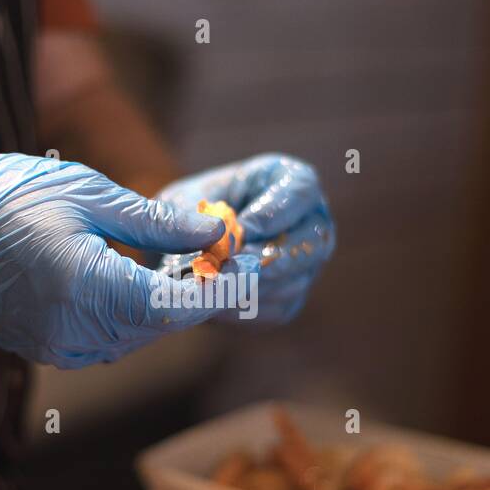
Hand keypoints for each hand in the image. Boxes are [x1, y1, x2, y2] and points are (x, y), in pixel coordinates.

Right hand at [0, 151, 257, 367]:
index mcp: (93, 290)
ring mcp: (56, 346)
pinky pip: (102, 340)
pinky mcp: (42, 348)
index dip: (217, 291)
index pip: (177, 306)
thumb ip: (158, 222)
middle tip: (219, 260)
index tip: (245, 270)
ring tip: (181, 267)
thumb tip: (214, 231)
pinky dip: (126, 316)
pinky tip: (133, 283)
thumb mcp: (93, 195)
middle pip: (159, 325)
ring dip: (160, 307)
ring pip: (133, 336)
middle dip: (193, 296)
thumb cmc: (9, 196)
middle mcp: (77, 330)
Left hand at [155, 154, 334, 324]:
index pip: (302, 190)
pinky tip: (215, 303)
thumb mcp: (181, 202)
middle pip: (315, 242)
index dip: (276, 212)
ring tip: (214, 284)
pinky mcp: (290, 297)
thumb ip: (196, 215)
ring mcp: (305, 263)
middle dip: (272, 258)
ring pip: (296, 280)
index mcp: (287, 180)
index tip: (243, 229)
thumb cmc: (184, 212)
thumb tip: (221, 236)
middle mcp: (308, 220)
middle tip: (234, 267)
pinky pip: (279, 309)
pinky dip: (247, 308)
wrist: (174, 248)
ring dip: (253, 285)